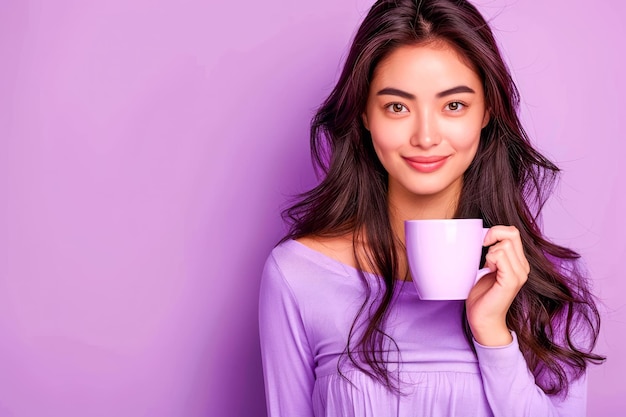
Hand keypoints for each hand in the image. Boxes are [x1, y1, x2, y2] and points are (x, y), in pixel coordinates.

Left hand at [466, 225, 529, 345]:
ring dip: (490, 252)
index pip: (513, 232)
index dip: (496, 231)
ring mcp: (519, 274)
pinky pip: (500, 256)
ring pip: (505, 244)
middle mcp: (523, 267)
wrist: (483, 319)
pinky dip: (490, 259)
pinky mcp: (511, 281)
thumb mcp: (488, 267)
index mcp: (519, 262)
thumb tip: (482, 235)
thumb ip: (492, 253)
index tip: (483, 243)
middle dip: (493, 237)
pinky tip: (488, 270)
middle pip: (512, 233)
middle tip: (484, 253)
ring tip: (487, 267)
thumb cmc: (482, 295)